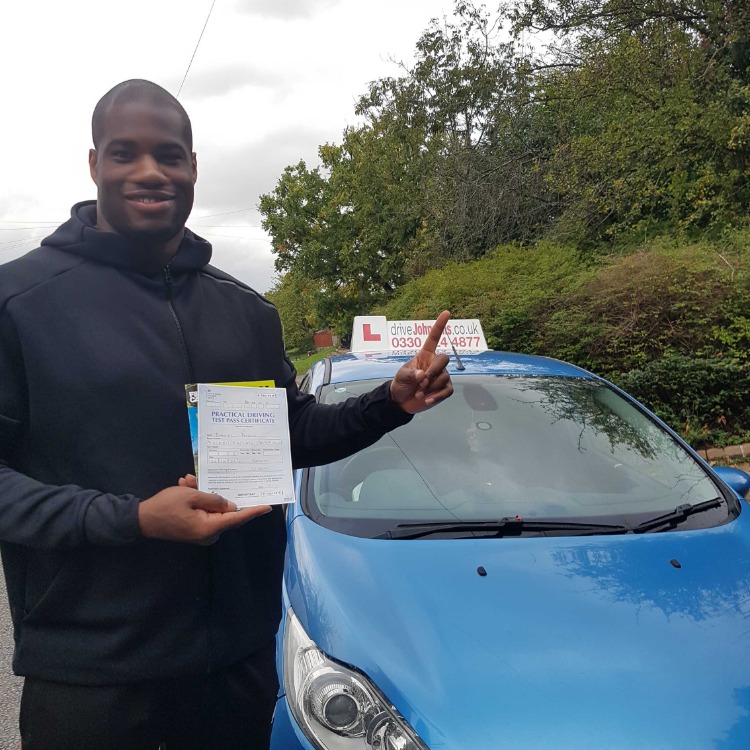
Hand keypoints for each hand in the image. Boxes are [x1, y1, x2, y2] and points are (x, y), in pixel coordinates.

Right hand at [138, 483, 271, 544]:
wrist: (140, 519)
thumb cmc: (166, 506)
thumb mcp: (191, 496)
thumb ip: (214, 499)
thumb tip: (231, 505)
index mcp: (209, 528)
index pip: (237, 518)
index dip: (253, 511)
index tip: (268, 506)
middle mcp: (208, 534)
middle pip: (224, 512)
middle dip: (215, 493)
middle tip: (198, 480)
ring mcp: (201, 533)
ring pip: (211, 508)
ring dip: (201, 493)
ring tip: (187, 481)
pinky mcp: (194, 529)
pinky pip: (202, 511)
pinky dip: (196, 499)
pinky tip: (185, 486)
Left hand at [389, 310, 453, 413]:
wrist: (402, 401)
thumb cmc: (401, 384)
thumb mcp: (402, 377)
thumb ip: (411, 375)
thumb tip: (423, 376)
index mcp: (425, 355)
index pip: (434, 338)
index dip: (440, 325)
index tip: (446, 312)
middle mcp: (435, 363)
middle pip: (444, 358)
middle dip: (434, 371)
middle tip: (422, 382)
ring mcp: (441, 376)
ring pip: (444, 377)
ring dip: (431, 387)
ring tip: (419, 393)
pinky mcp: (444, 389)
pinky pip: (447, 390)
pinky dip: (437, 396)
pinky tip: (427, 400)